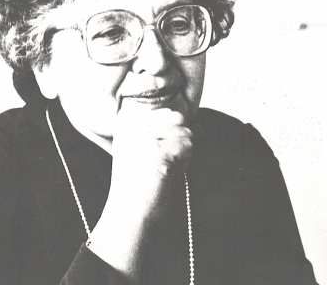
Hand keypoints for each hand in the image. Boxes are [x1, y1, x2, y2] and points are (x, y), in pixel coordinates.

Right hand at [110, 103, 193, 221]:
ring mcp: (145, 137)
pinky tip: (167, 174)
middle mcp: (134, 125)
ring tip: (163, 170)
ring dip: (182, 154)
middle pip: (178, 120)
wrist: (127, 213)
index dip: (171, 136)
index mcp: (128, 122)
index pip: (168, 114)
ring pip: (186, 132)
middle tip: (160, 164)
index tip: (154, 157)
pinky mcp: (159, 152)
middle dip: (178, 143)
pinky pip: (189, 145)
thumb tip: (198, 126)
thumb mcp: (150, 150)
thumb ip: (170, 133)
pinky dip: (185, 162)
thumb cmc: (141, 184)